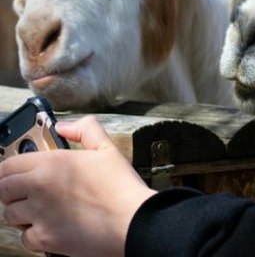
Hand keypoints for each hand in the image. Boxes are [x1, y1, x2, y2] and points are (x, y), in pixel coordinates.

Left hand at [0, 115, 156, 256]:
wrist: (132, 220)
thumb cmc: (122, 187)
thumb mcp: (108, 149)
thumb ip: (85, 130)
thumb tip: (63, 126)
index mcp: (52, 163)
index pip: (8, 165)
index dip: (10, 170)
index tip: (17, 174)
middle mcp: (39, 187)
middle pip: (3, 190)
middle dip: (12, 192)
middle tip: (28, 194)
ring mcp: (39, 215)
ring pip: (10, 215)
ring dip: (21, 214)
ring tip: (39, 212)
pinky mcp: (45, 239)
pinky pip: (24, 238)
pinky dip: (34, 235)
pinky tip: (49, 228)